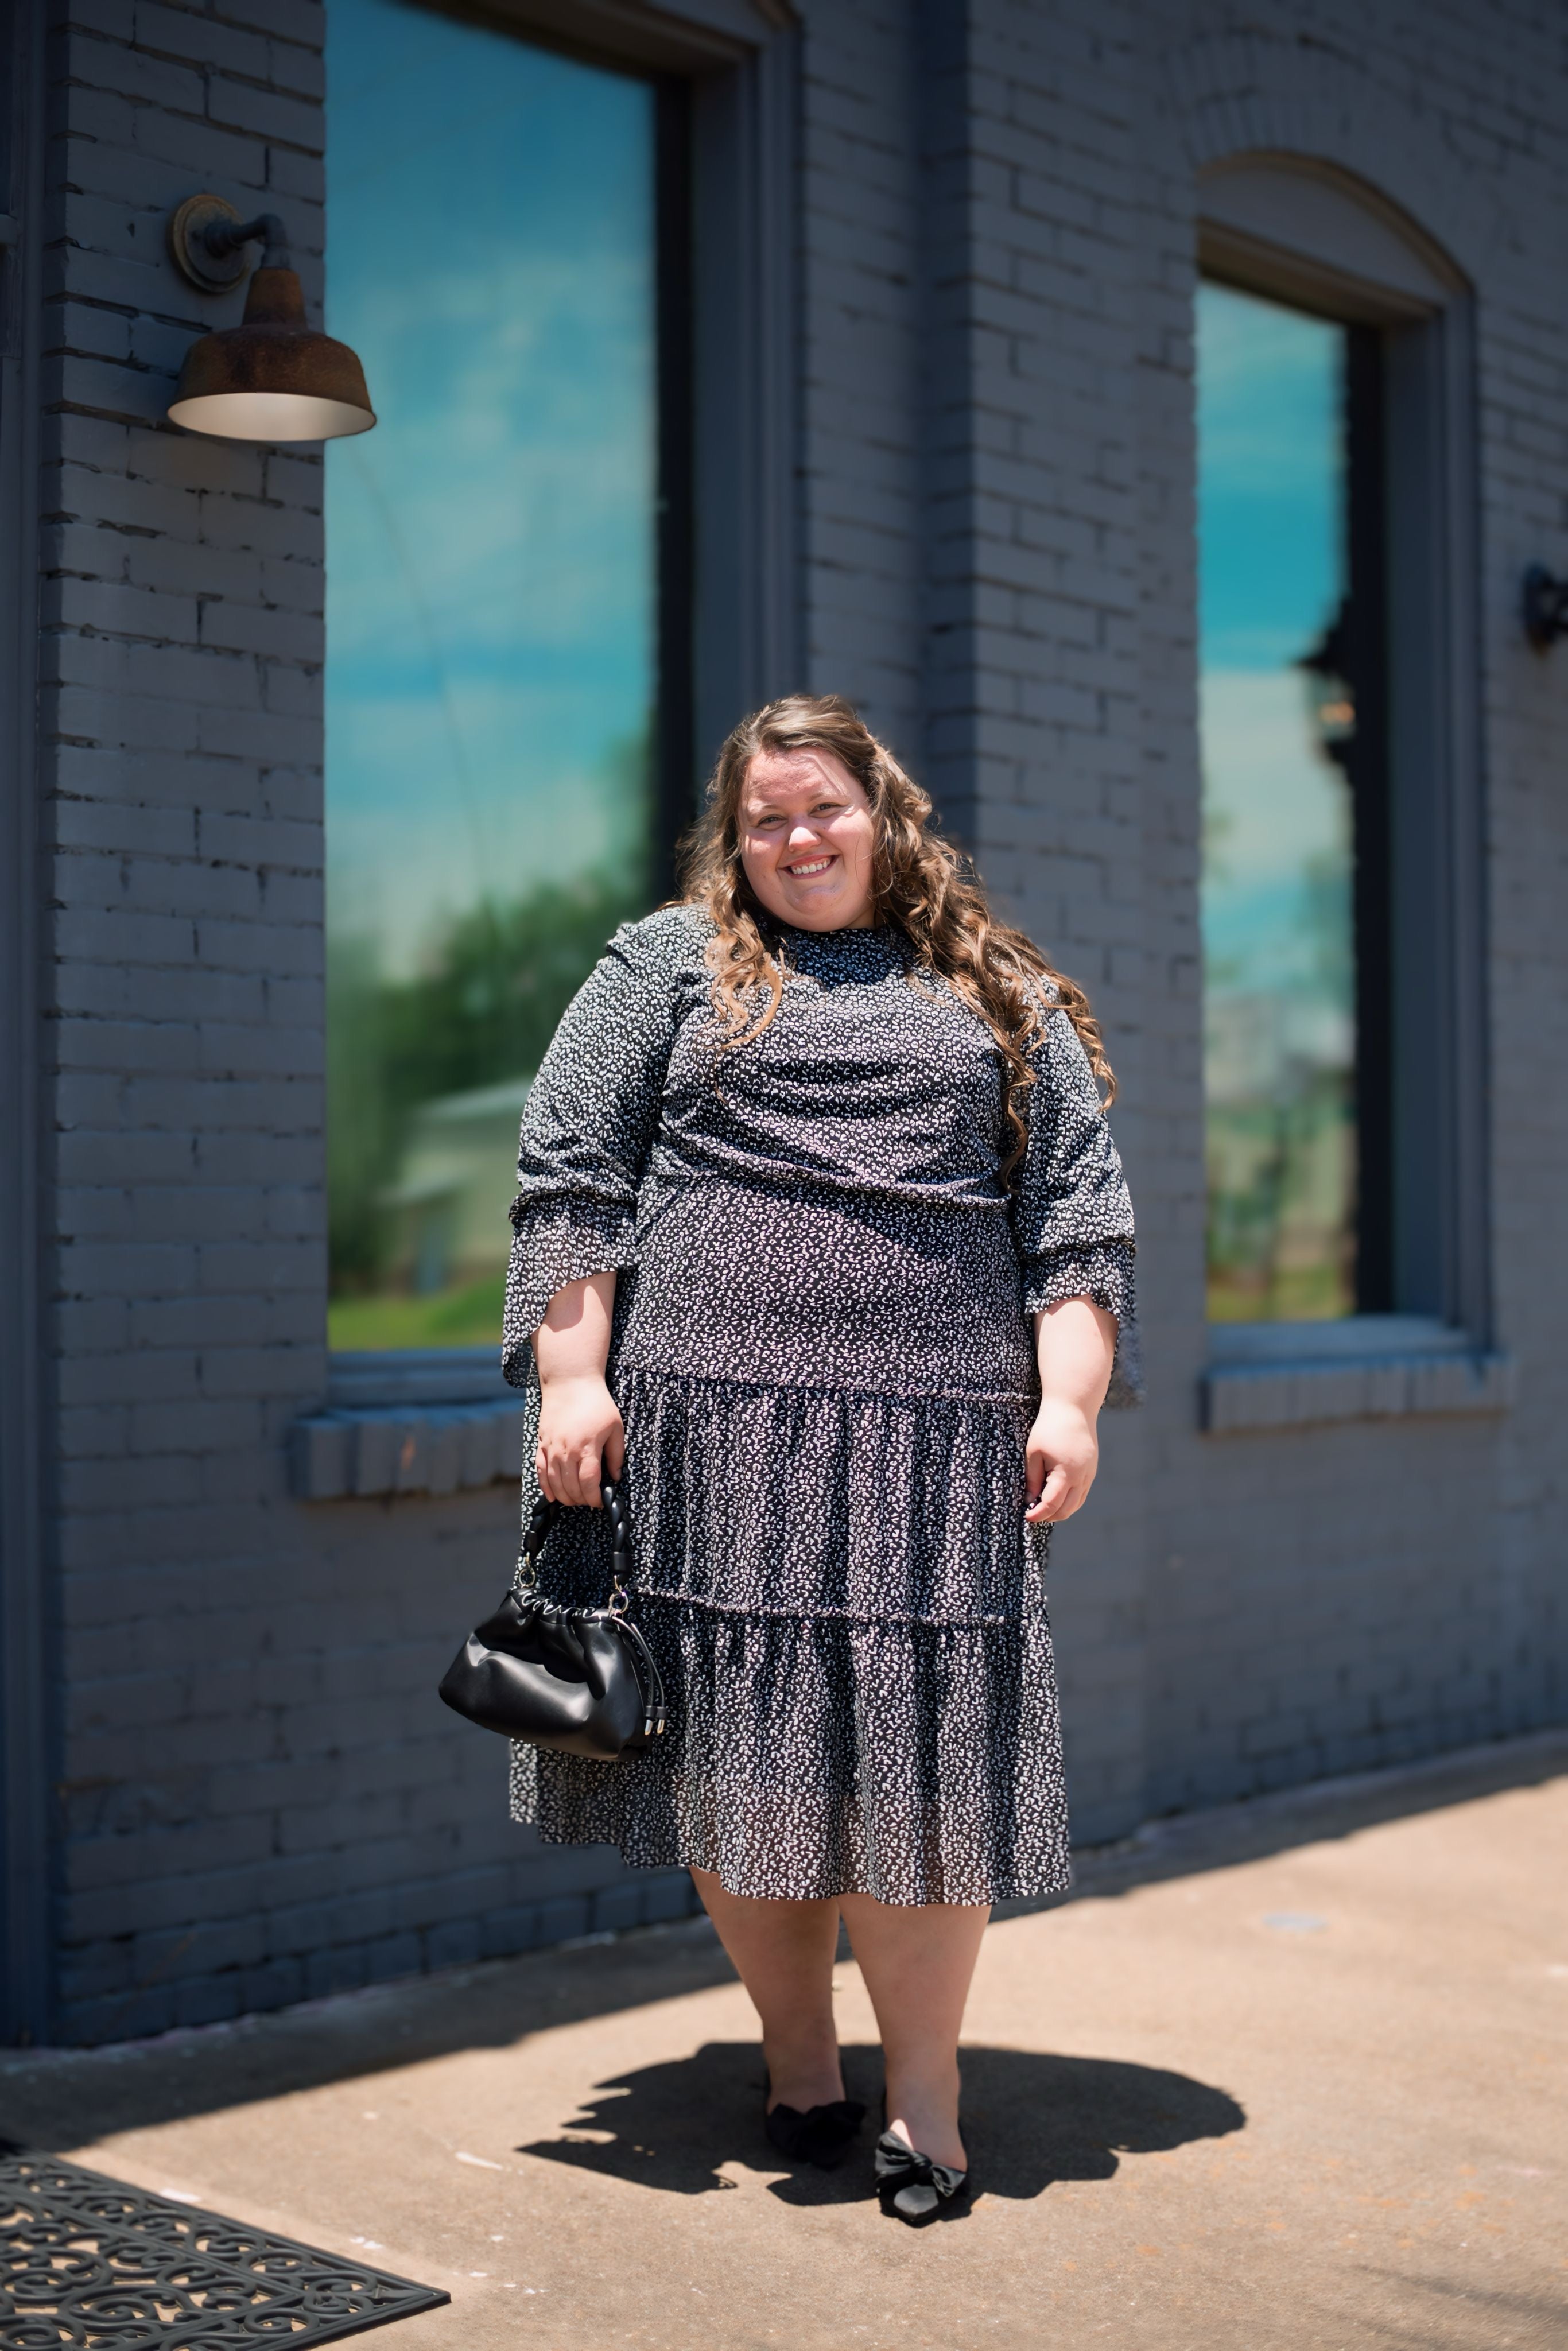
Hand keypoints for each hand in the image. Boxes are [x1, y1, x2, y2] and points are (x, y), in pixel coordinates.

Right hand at [536, 1373, 623, 1505]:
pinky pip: (540, 1471)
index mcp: (586, 1447)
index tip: (599, 1501)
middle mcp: (565, 1451)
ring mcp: (550, 1448)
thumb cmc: (596, 1403)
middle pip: (570, 1487)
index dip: (594, 1497)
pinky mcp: (541, 1444)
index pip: (588, 1483)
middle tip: (589, 1500)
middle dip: (581, 1499)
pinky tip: (553, 1496)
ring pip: (554, 1483)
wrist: (570, 1382)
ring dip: (564, 1497)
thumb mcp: (616, 1427)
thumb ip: (616, 1455)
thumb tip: (615, 1477)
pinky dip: (545, 1486)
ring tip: (575, 1499)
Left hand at [1025, 1396, 1099, 1524]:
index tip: (1026, 1517)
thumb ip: (1032, 1478)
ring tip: (1043, 1507)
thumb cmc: (1049, 1427)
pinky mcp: (1092, 1469)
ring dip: (1061, 1510)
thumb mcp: (1034, 1452)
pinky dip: (1071, 1500)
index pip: (1052, 1504)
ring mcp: (1089, 1474)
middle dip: (1049, 1516)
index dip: (1038, 1514)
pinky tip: (1057, 1497)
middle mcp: (1082, 1477)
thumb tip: (1030, 1501)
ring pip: (1077, 1504)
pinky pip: (1082, 1493)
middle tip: (1033, 1514)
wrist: (1073, 1407)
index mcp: (1066, 1473)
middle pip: (1066, 1509)